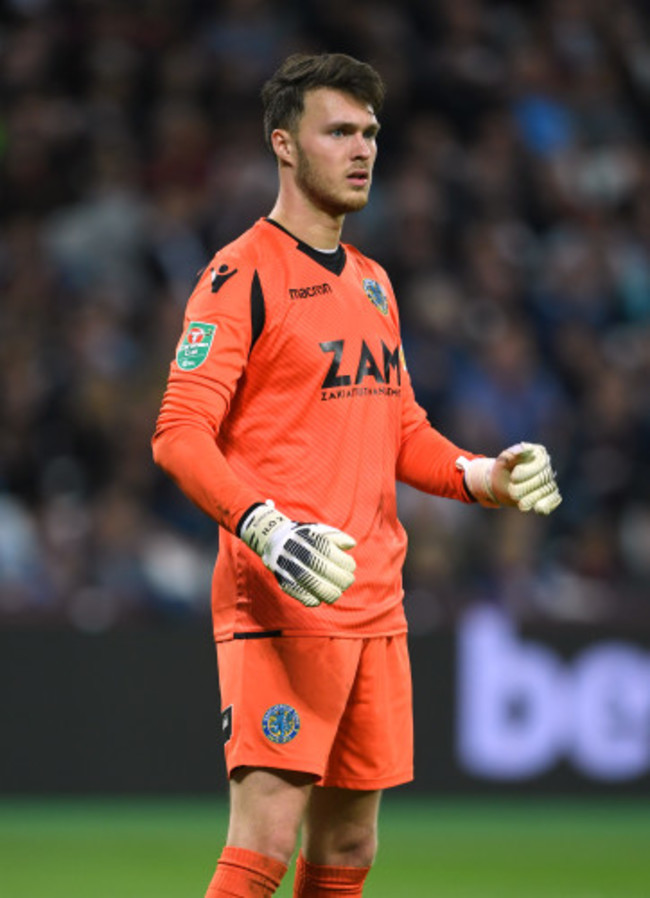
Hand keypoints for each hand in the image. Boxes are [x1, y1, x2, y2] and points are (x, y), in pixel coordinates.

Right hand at [238, 501, 355, 605]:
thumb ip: (337, 537)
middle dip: (342, 580)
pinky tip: (319, 599)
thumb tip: (351, 544)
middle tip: (347, 582)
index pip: (334, 555)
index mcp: (310, 540)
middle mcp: (300, 552)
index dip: (347, 564)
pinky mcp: (283, 580)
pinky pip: (300, 595)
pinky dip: (312, 600)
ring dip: (330, 593)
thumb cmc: (305, 537)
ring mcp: (290, 567)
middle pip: (325, 570)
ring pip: (314, 585)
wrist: (274, 540)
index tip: (350, 567)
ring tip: (336, 593)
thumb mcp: (320, 531)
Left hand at [456, 442, 561, 514]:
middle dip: (527, 487)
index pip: (540, 462)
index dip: (528, 471)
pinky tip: (539, 509)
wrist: (501, 484)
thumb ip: (513, 454)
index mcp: (538, 453)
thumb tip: (525, 448)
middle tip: (513, 493)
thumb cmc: (502, 469)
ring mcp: (549, 481)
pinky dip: (548, 504)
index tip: (513, 478)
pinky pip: (553, 499)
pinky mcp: (549, 495)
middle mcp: (546, 466)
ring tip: (521, 505)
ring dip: (534, 498)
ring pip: (548, 490)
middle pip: (543, 478)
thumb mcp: (503, 460)